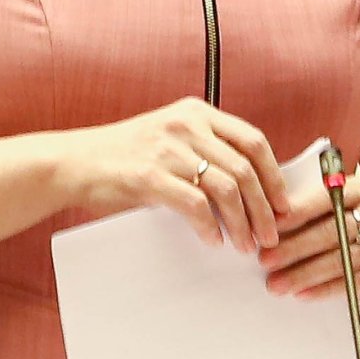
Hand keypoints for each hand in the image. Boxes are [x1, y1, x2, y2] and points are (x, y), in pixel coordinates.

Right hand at [60, 97, 283, 252]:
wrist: (76, 162)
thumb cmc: (126, 156)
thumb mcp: (170, 138)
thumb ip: (205, 150)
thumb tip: (253, 188)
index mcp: (196, 113)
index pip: (253, 140)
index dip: (274, 175)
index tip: (283, 204)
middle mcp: (186, 125)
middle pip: (245, 168)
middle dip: (264, 208)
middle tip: (271, 236)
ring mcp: (167, 149)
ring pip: (226, 189)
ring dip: (242, 223)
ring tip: (246, 245)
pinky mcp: (149, 175)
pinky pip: (195, 205)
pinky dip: (211, 227)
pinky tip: (214, 240)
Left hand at [262, 163, 359, 309]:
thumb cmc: (355, 235)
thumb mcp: (339, 214)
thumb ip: (312, 211)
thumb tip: (268, 221)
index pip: (328, 198)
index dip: (297, 212)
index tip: (270, 227)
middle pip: (332, 230)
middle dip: (294, 247)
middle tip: (265, 260)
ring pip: (341, 259)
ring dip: (303, 273)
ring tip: (276, 283)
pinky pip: (354, 283)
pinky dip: (324, 290)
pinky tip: (302, 294)